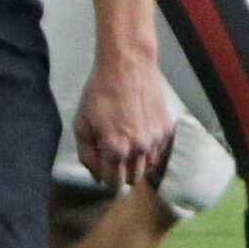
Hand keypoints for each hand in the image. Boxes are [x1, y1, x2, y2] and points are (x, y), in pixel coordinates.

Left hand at [72, 46, 172, 190]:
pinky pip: (158, 152)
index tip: (104, 171)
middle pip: (132, 179)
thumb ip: (87, 155)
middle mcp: (139, 149)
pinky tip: (138, 134)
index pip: (113, 182)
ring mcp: (155, 139)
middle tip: (114, 159)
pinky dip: (149, 150)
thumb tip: (96, 176)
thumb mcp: (82, 124)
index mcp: (115, 149)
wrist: (127, 65)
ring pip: (147, 168)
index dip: (106, 179)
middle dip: (121, 174)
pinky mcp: (166, 129)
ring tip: (126, 145)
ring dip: (136, 163)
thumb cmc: (100, 92)